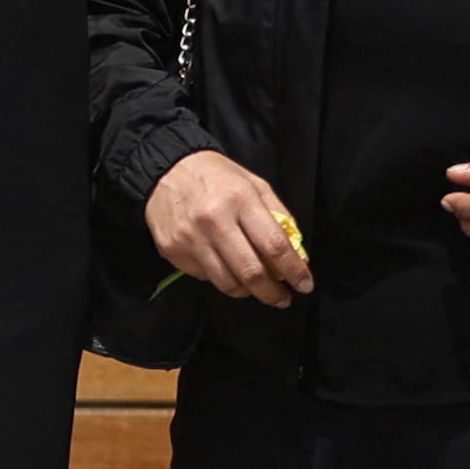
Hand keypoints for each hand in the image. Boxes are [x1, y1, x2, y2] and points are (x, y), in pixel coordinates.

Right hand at [146, 149, 308, 304]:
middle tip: (283, 299)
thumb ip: (277, 216)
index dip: (294, 271)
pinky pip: (204, 276)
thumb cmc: (216, 176)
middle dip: (272, 293)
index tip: (304, 285)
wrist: (165, 169)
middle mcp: (214, 222)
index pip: (274, 246)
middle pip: (250, 272)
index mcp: (240, 201)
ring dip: (247, 291)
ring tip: (256, 288)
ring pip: (226, 282)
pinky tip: (226, 268)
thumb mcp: (255, 184)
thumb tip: (294, 253)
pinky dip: (221, 277)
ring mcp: (190, 239)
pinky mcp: (172, 250)